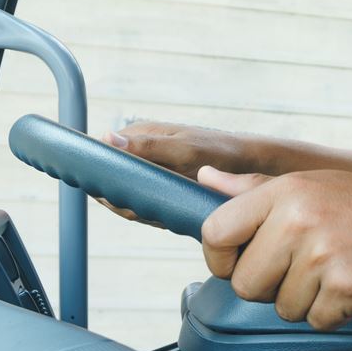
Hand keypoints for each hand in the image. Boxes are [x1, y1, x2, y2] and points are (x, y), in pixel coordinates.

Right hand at [94, 121, 268, 224]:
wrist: (251, 165)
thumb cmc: (220, 151)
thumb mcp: (184, 150)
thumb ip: (147, 146)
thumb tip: (106, 138)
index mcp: (138, 134)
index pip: (100, 156)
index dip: (102, 178)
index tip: (119, 196)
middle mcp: (139, 151)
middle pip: (110, 182)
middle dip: (125, 200)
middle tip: (153, 208)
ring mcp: (148, 169)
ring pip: (126, 197)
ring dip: (141, 209)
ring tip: (166, 212)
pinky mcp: (159, 185)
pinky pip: (144, 203)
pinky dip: (154, 213)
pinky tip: (170, 217)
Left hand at [198, 168, 351, 330]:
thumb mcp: (316, 184)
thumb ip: (256, 188)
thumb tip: (205, 178)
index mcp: (286, 190)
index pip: (215, 233)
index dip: (225, 257)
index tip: (248, 261)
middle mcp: (298, 218)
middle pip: (245, 282)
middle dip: (272, 287)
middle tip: (311, 267)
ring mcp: (322, 253)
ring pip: (282, 307)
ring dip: (308, 301)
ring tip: (341, 270)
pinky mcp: (345, 286)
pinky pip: (316, 320)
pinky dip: (336, 312)